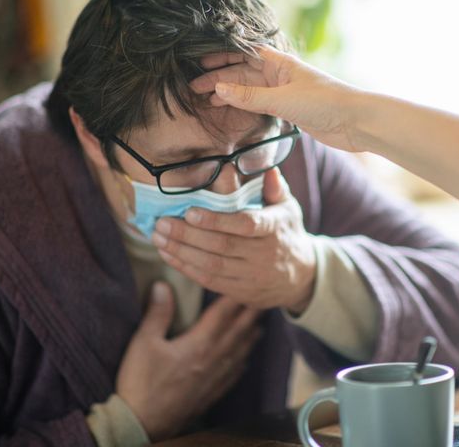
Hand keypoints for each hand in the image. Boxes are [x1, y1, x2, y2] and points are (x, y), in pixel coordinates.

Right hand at [116, 281, 261, 440]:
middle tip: (263, 301)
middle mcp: (213, 359)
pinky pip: (234, 374)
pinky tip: (245, 360)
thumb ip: (157, 313)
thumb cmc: (141, 382)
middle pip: (237, 332)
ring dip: (251, 337)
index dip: (234, 298)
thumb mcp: (144, 343)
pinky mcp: (211, 393)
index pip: (222, 314)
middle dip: (250, 315)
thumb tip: (163, 286)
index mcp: (199, 344)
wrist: (143, 424)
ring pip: (240, 353)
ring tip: (260, 326)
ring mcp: (214, 378)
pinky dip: (242, 362)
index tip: (246, 285)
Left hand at [151, 168, 316, 312]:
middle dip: (187, 235)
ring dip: (181, 252)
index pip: (245, 224)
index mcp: (274, 229)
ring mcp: (251, 275)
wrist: (301, 276)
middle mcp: (263, 254)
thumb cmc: (286, 233)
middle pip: (221, 246)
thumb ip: (274, 188)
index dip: (216, 220)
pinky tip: (168, 254)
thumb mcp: (287, 208)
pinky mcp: (240, 291)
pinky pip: (209, 280)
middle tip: (162, 223)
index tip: (190, 212)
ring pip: (211, 265)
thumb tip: (268, 168)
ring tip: (158, 238)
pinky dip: (186, 267)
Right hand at [190, 45, 364, 151]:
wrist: (356, 122)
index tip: (200, 65)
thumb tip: (219, 90)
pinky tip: (230, 112)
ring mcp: (284, 93)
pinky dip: (243, 108)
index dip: (222, 58)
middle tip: (195, 89)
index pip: (244, 55)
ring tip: (207, 101)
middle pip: (242, 74)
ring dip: (229, 95)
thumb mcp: (283, 99)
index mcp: (280, 63)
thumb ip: (250, 97)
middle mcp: (280, 75)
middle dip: (219, 79)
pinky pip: (259, 106)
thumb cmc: (325, 102)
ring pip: (249, 91)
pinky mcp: (289, 111)